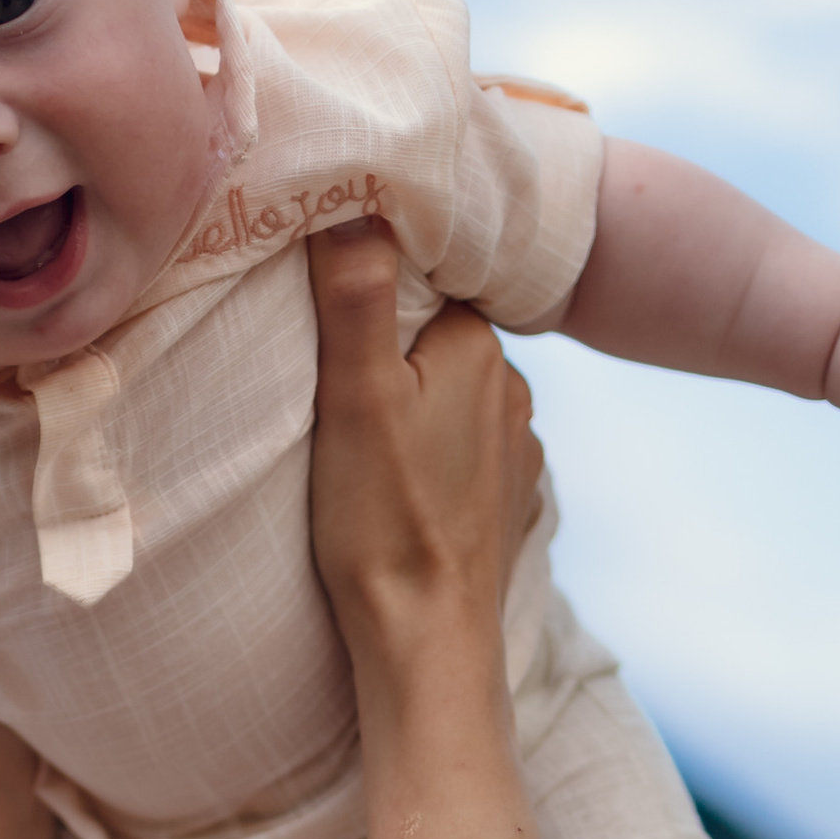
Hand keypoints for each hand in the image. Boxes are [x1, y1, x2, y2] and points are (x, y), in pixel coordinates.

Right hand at [304, 220, 545, 656]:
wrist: (428, 645)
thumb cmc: (384, 524)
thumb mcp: (353, 397)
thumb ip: (355, 294)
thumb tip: (355, 193)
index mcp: (479, 349)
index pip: (425, 279)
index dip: (372, 283)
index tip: (323, 302)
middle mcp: (512, 390)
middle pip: (437, 337)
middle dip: (391, 345)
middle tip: (328, 372)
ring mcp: (516, 451)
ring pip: (452, 396)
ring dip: (414, 403)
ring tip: (361, 432)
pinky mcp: (507, 504)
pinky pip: (465, 452)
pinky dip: (434, 455)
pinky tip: (399, 481)